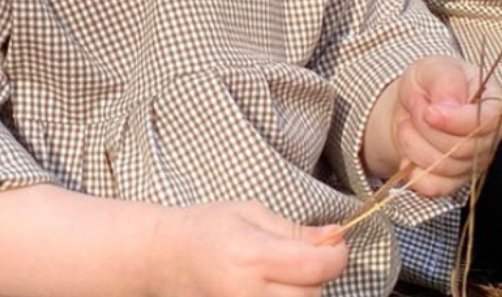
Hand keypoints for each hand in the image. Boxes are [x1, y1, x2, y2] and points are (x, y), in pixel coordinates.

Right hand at [154, 202, 347, 296]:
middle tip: (309, 255)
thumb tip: (335, 236)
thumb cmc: (207, 227)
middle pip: (311, 295)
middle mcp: (247, 293)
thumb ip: (294, 230)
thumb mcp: (251, 213)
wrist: (165, 259)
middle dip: (320, 274)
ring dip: (304, 292)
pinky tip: (278, 288)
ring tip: (289, 273)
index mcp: (252, 256)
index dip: (336, 256)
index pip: (314, 267)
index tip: (336, 242)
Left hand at [363, 56, 501, 197]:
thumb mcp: (433, 67)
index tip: (429, 111)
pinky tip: (407, 153)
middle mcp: (487, 136)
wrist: (411, 105)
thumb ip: (445, 80)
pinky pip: (434, 187)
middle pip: (464, 148)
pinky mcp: (452, 182)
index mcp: (490, 102)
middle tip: (413, 108)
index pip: (487, 121)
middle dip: (427, 129)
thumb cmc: (428, 83)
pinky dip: (413, 171)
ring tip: (407, 122)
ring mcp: (472, 163)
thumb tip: (450, 105)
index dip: (456, 120)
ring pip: (445, 167)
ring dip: (415, 144)